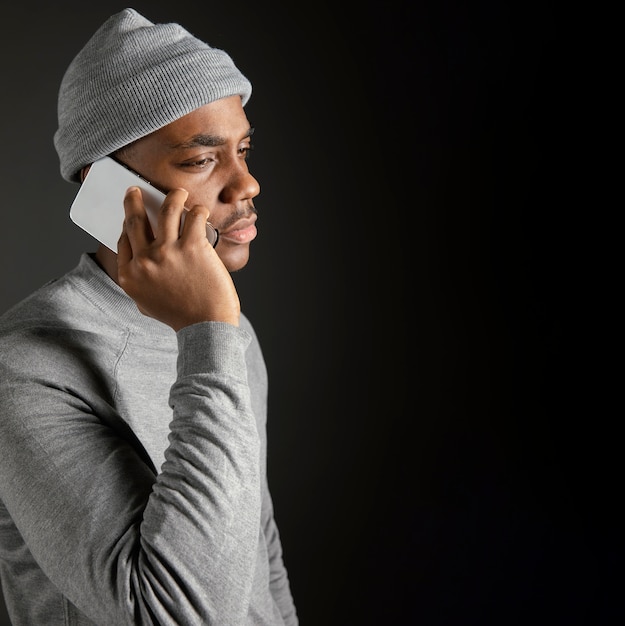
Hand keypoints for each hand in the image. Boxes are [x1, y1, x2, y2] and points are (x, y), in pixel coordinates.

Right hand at [116, 186, 239, 329]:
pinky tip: (201, 211)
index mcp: (129, 276)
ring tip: (178, 192)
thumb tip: (140, 252)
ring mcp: (167, 252)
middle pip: (135, 220)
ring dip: (172, 196)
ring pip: (167, 210)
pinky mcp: (192, 246)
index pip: (123, 241)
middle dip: (133, 200)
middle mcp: (144, 262)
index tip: (130, 213)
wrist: (207, 325)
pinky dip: (198, 210)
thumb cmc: (181, 315)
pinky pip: (194, 216)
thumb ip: (140, 279)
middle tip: (135, 190)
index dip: (127, 224)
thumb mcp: (146, 302)